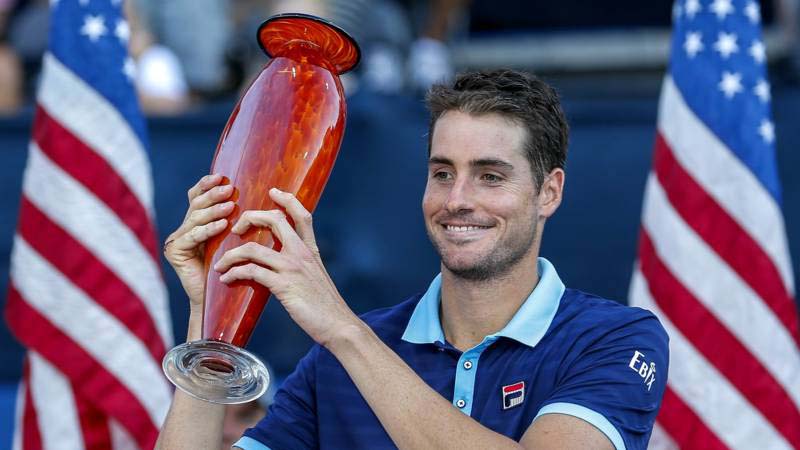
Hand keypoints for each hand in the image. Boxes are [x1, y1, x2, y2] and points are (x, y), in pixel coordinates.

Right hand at [164, 174, 233, 307]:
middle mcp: (184, 228)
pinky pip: (192, 237)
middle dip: (212, 194)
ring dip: (213, 210)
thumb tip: (256, 194)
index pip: (197, 197)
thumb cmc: (235, 269)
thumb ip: (237, 219)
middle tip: (230, 188)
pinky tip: (222, 225)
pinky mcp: (175, 252)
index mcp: (197, 222)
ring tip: (230, 206)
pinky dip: (208, 230)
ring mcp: (177, 240)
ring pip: (194, 218)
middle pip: (195, 204)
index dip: (207, 185)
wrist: (221, 300)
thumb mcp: (235, 239)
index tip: (222, 176)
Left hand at [213, 188, 359, 346]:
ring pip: (253, 249)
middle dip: (250, 218)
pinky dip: (234, 274)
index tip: (272, 191)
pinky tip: (226, 279)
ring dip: (230, 255)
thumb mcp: (317, 276)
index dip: (287, 199)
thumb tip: (288, 262)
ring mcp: (291, 268)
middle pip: (274, 220)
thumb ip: (303, 264)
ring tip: (219, 264)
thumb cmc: (326, 305)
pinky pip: (251, 272)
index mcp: (311, 250)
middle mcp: (301, 253)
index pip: (301, 214)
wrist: (338, 324)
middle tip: (235, 228)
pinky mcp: (283, 286)